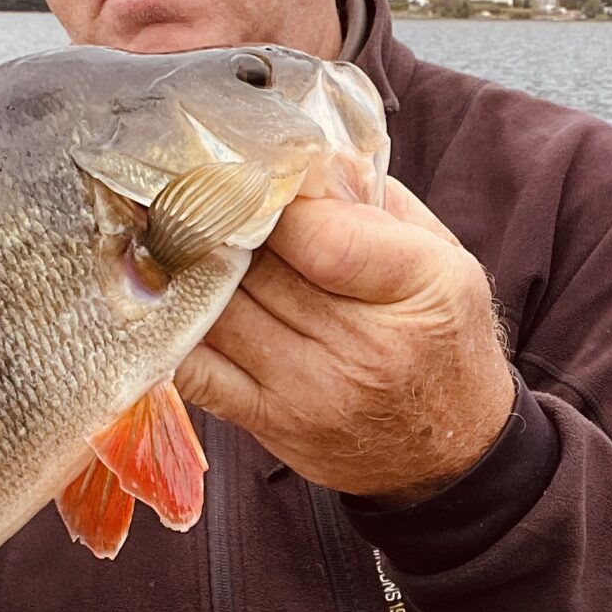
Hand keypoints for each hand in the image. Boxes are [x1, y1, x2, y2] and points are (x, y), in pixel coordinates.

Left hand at [177, 180, 515, 502]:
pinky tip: (163, 301)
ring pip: (220, 311)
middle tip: (187, 192)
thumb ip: (379, 204)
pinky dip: (172, 332)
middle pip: (260, 269)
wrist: (448, 452)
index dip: (271, 201)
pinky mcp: (272, 422)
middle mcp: (366, 344)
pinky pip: (198, 372)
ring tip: (166, 233)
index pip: (319, 233)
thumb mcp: (445, 260)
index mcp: (418, 285)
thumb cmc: (442, 340)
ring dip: (186, 271)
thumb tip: (307, 159)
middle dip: (218, 225)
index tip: (250, 177)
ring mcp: (312, 389)